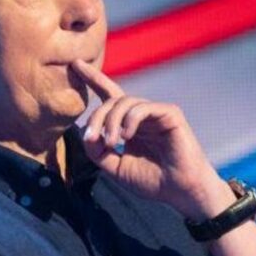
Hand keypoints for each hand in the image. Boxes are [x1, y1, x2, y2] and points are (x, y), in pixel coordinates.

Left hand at [70, 59, 232, 219]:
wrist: (180, 191)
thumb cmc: (153, 181)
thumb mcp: (116, 168)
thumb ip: (98, 152)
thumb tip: (85, 133)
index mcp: (130, 125)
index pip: (109, 95)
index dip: (93, 79)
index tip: (75, 64)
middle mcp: (143, 115)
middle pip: (112, 100)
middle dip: (97, 117)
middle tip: (92, 138)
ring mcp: (157, 113)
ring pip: (125, 102)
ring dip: (111, 121)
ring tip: (111, 142)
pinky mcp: (170, 114)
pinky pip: (143, 108)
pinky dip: (131, 119)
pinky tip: (127, 136)